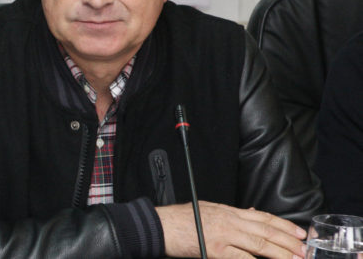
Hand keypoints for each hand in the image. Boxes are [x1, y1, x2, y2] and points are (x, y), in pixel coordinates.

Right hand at [155, 201, 307, 257]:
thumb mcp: (209, 210)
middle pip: (266, 232)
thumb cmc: (180, 220)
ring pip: (260, 245)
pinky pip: (243, 258)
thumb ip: (231, 214)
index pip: (263, 217)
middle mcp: (229, 221)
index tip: (299, 233)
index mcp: (228, 211)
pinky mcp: (216, 250)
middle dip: (289, 242)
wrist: (160, 226)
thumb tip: (252, 214)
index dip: (284, 225)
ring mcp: (224, 236)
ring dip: (281, 254)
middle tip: (304, 250)